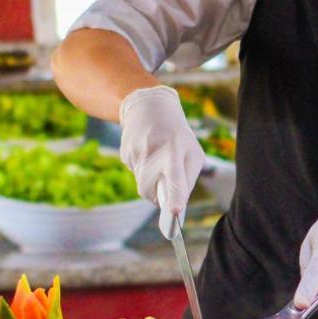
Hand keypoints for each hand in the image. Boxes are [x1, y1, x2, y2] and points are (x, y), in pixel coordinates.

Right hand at [118, 86, 204, 238]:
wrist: (149, 107)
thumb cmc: (178, 135)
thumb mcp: (193, 152)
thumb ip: (187, 179)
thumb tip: (178, 205)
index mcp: (174, 150)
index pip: (174, 178)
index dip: (174, 197)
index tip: (174, 211)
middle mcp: (152, 151)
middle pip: (148, 190)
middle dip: (156, 195)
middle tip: (165, 184)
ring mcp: (135, 151)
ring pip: (141, 183)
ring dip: (150, 180)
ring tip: (158, 159)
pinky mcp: (124, 153)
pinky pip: (135, 173)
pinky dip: (143, 170)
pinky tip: (147, 152)